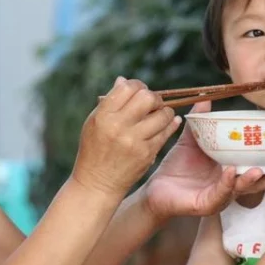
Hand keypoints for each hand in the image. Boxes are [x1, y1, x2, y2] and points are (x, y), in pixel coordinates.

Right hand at [71, 77, 180, 196]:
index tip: (139, 91)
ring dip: (164, 111)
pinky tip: (169, 122)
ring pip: (162, 114)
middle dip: (153, 97)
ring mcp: (134, 141)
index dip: (137, 85)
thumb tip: (123, 81)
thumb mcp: (93, 123)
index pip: (127, 88)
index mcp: (103, 116)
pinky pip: (166, 132)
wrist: (97, 183)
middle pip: (147, 98)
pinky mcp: (147, 154)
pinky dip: (170, 124)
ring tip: (159, 114)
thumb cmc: (94, 150)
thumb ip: (109, 102)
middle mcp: (118, 127)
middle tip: (152, 103)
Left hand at [144, 101, 264, 218]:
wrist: (155, 189)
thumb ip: (201, 122)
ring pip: (241, 190)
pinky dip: (226, 183)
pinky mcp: (205, 205)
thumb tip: (206, 99)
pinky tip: (230, 172)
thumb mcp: (191, 142)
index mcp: (231, 170)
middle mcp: (230, 185)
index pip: (258, 166)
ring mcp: (219, 197)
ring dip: (251, 180)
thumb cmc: (177, 168)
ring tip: (258, 170)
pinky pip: (219, 194)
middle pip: (258, 182)